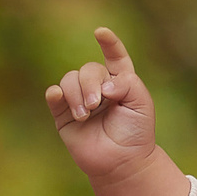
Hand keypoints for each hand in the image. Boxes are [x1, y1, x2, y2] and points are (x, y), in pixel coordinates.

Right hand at [45, 28, 160, 189]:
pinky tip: (58, 96)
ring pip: (69, 79)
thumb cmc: (136, 133)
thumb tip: (103, 84)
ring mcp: (80, 100)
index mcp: (121, 82)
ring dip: (76, 94)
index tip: (100, 33)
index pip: (116, 57)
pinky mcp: (64, 114)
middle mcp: (99, 88)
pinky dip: (55, 94)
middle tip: (96, 104)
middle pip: (89, 69)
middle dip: (90, 83)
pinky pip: (54, 96)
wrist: (122, 162)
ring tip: (85, 114)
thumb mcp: (142, 104)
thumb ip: (127, 84)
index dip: (110, 44)